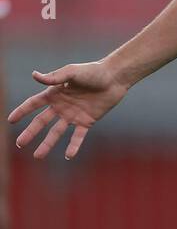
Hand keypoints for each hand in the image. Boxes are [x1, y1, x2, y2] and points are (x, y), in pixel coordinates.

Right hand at [8, 61, 128, 159]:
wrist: (114, 78)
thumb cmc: (93, 71)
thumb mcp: (72, 72)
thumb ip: (54, 77)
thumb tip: (34, 75)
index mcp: (54, 93)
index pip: (33, 104)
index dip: (22, 111)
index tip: (10, 120)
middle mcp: (61, 106)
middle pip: (42, 122)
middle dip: (30, 133)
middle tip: (20, 144)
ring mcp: (73, 115)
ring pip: (56, 132)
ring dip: (48, 144)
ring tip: (38, 156)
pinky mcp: (87, 121)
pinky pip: (78, 136)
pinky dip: (73, 145)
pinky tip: (68, 156)